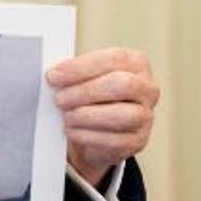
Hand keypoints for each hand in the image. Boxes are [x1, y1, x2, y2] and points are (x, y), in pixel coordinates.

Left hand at [47, 48, 159, 184]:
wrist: (98, 128)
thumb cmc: (91, 95)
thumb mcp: (85, 77)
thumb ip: (74, 73)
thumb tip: (54, 75)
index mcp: (135, 63)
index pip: (113, 59)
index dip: (81, 67)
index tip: (54, 76)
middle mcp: (147, 88)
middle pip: (122, 85)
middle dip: (85, 92)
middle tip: (59, 99)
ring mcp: (146, 116)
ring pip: (122, 115)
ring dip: (87, 116)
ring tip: (66, 116)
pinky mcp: (138, 140)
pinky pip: (115, 140)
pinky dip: (87, 135)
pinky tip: (72, 130)